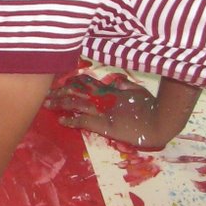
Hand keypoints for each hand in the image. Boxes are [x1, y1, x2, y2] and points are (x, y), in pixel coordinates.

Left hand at [46, 72, 163, 147]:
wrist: (158, 122)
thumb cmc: (151, 107)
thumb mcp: (138, 91)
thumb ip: (125, 85)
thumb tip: (116, 80)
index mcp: (110, 90)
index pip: (86, 82)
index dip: (72, 81)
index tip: (60, 81)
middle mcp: (103, 98)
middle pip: (75, 91)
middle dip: (59, 91)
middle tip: (46, 92)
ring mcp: (102, 111)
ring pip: (75, 103)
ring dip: (59, 103)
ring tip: (46, 104)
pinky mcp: (104, 125)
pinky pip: (83, 121)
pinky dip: (71, 120)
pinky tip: (61, 120)